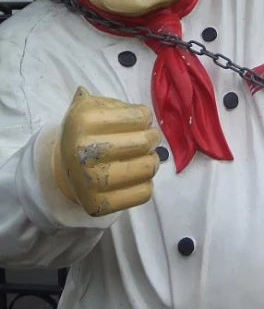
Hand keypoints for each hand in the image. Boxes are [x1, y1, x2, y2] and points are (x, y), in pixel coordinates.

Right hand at [54, 87, 160, 215]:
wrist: (65, 168)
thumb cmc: (88, 133)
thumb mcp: (93, 108)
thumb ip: (116, 103)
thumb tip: (143, 115)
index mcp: (82, 121)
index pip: (139, 117)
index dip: (145, 117)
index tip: (142, 120)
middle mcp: (83, 152)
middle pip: (144, 143)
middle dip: (152, 138)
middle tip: (150, 138)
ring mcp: (89, 181)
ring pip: (147, 168)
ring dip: (152, 161)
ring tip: (146, 156)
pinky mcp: (98, 205)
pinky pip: (144, 193)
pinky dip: (146, 183)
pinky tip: (136, 177)